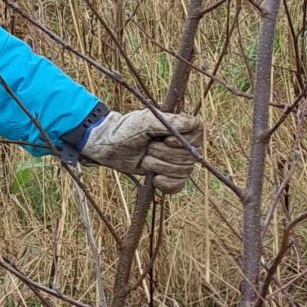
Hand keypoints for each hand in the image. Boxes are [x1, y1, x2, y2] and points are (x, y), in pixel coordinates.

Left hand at [80, 108, 203, 193]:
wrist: (108, 146)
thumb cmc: (126, 129)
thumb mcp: (146, 121)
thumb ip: (171, 122)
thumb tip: (195, 125)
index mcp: (180, 127)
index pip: (198, 135)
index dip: (182, 141)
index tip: (165, 139)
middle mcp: (182, 144)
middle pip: (189, 157)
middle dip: (163, 154)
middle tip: (147, 147)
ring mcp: (175, 160)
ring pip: (183, 171)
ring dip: (158, 166)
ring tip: (144, 158)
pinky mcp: (167, 174)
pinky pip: (178, 185)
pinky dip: (166, 184)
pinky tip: (154, 179)